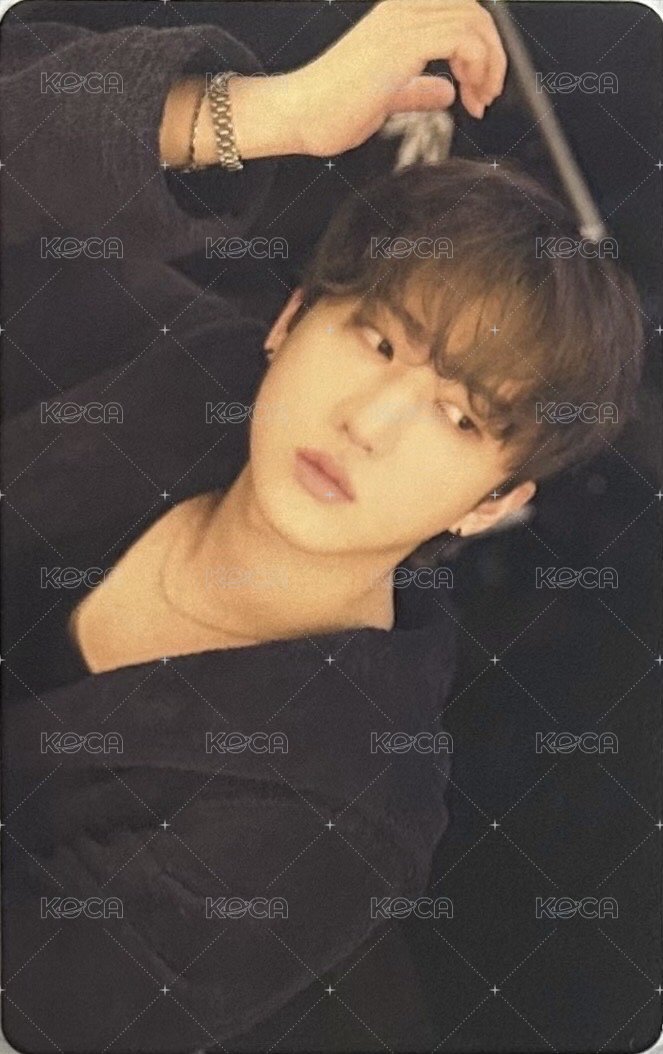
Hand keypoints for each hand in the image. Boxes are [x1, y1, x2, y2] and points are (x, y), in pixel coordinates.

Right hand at [283, 0, 507, 156]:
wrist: (301, 114)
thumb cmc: (333, 108)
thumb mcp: (388, 97)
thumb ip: (418, 90)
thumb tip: (446, 91)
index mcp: (398, 16)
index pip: (460, 11)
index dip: (482, 47)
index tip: (480, 89)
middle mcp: (403, 10)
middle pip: (474, 10)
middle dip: (493, 55)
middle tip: (487, 96)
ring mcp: (403, 22)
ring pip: (474, 21)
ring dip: (490, 64)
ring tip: (480, 100)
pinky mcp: (404, 42)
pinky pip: (463, 39)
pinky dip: (479, 68)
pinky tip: (470, 97)